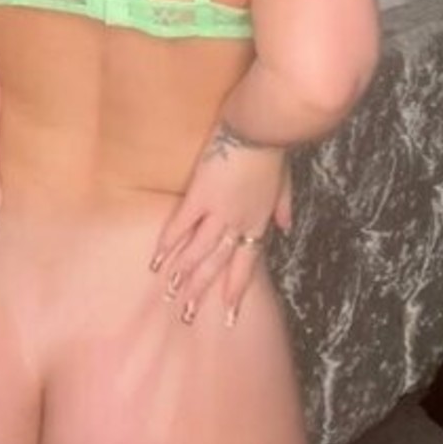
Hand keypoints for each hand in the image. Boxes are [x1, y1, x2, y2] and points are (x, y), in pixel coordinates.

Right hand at [149, 121, 292, 326]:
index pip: (245, 265)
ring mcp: (218, 211)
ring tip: (169, 292)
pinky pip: (181, 224)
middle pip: (217, 265)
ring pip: (198, 251)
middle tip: (186, 315)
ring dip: (183, 273)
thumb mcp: (284, 184)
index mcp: (258, 223)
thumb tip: (285, 228)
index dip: (235, 290)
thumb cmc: (274, 150)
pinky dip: (169, 242)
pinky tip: (157, 258)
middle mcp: (237, 224)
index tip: (228, 315)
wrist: (262, 128)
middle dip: (201, 291)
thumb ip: (284, 208)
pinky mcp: (200, 195)